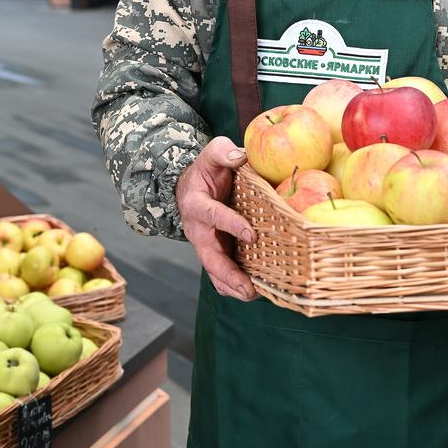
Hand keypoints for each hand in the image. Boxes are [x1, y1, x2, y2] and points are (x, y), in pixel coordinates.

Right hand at [177, 136, 256, 299]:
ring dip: (232, 286)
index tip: (252, 234)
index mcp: (197, 205)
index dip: (231, 225)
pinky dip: (234, 286)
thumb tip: (241, 156)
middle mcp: (198, 231)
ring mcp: (206, 245)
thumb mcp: (212, 154)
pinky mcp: (216, 253)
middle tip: (248, 287)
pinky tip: (255, 293)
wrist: (192, 187)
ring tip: (253, 295)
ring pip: (214, 272)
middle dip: (228, 274)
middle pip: (210, 257)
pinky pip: (221, 276)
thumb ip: (223, 152)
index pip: (214, 216)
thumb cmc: (207, 170)